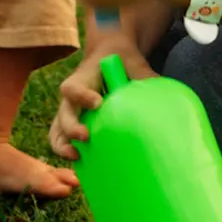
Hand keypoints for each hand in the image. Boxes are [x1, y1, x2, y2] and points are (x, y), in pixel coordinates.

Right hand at [49, 32, 156, 158]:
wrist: (108, 55)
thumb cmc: (120, 58)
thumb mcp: (131, 61)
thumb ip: (142, 74)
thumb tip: (163, 91)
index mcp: (81, 80)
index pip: (74, 88)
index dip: (83, 96)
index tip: (98, 103)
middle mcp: (71, 98)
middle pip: (63, 114)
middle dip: (71, 128)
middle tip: (86, 137)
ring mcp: (71, 113)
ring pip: (57, 131)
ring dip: (62, 146)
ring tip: (77, 157)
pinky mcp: (75, 125)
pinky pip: (64, 140)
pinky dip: (68, 153)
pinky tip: (84, 166)